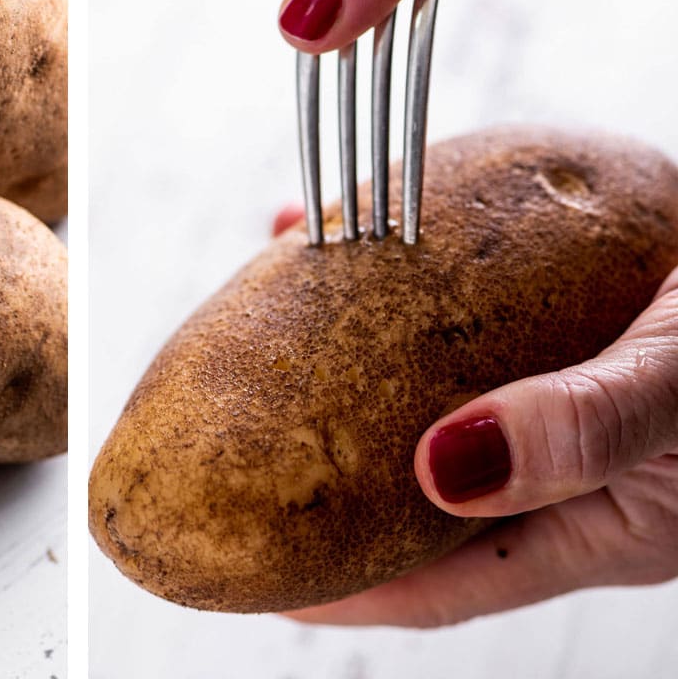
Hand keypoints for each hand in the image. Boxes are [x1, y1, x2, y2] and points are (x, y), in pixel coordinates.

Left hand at [270, 211, 677, 625]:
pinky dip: (393, 285)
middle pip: (412, 494)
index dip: (346, 595)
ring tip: (259, 327)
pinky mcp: (555, 336)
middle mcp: (565, 472)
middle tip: (229, 457)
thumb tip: (442, 469)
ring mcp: (557, 404)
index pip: (444, 585)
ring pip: (422, 400)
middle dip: (320, 480)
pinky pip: (453, 320)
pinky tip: (334, 231)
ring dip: (338, 366)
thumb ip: (586, 430)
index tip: (253, 585)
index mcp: (597, 526)